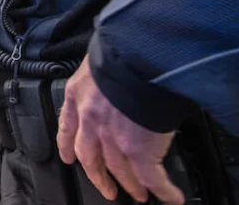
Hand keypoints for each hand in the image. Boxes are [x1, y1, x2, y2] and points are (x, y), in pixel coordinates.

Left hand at [57, 55, 182, 204]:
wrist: (140, 53)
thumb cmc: (123, 48)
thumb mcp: (101, 61)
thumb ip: (103, 79)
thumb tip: (117, 85)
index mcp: (78, 94)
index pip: (68, 126)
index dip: (67, 146)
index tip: (68, 158)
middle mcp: (90, 119)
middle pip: (90, 157)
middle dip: (98, 176)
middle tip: (107, 189)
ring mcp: (113, 138)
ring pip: (119, 171)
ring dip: (130, 185)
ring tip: (139, 195)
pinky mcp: (139, 150)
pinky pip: (151, 178)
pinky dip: (162, 190)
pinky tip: (170, 197)